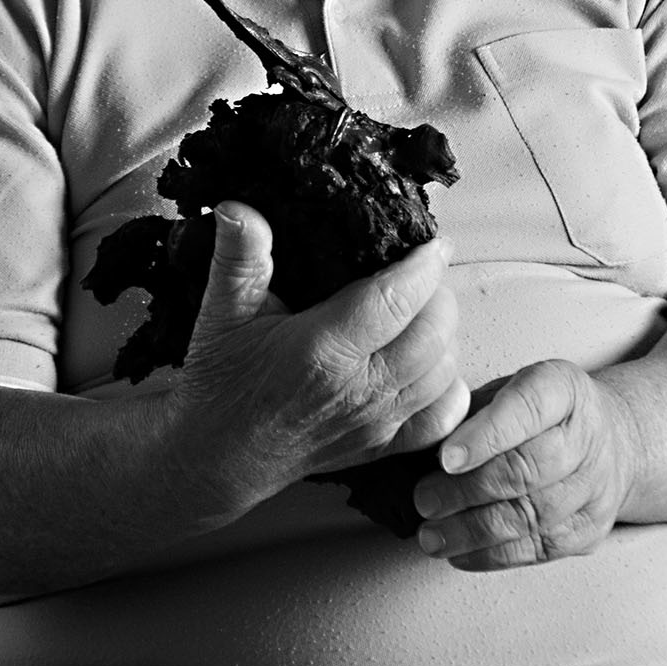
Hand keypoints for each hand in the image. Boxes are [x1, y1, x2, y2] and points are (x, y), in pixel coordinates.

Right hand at [170, 201, 471, 506]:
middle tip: (421, 272)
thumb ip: (238, 258)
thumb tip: (238, 208)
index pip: (397, 299)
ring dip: (444, 336)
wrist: (218, 457)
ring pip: (444, 372)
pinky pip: (440, 419)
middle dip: (438, 294)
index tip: (435, 242)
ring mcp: (375, 423)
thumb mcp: (220, 313)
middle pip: (434, 333)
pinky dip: (448, 388)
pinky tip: (431, 365)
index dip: (425, 266)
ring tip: (423, 310)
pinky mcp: (381, 447)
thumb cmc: (221, 383)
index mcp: (321, 349)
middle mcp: (358, 389)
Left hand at [410, 359, 640, 568]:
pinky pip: (538, 548)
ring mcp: (594, 488)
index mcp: (563, 389)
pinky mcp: (589, 530)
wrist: (610, 441)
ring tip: (431, 536)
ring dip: (473, 530)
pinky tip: (459, 552)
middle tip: (424, 500)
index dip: (483, 436)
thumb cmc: (541, 412)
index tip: (444, 459)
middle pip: (526, 469)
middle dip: (467, 490)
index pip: (525, 409)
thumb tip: (424, 442)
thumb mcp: (509, 387)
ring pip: (530, 516)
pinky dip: (492, 555)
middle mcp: (587, 437)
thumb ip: (472, 409)